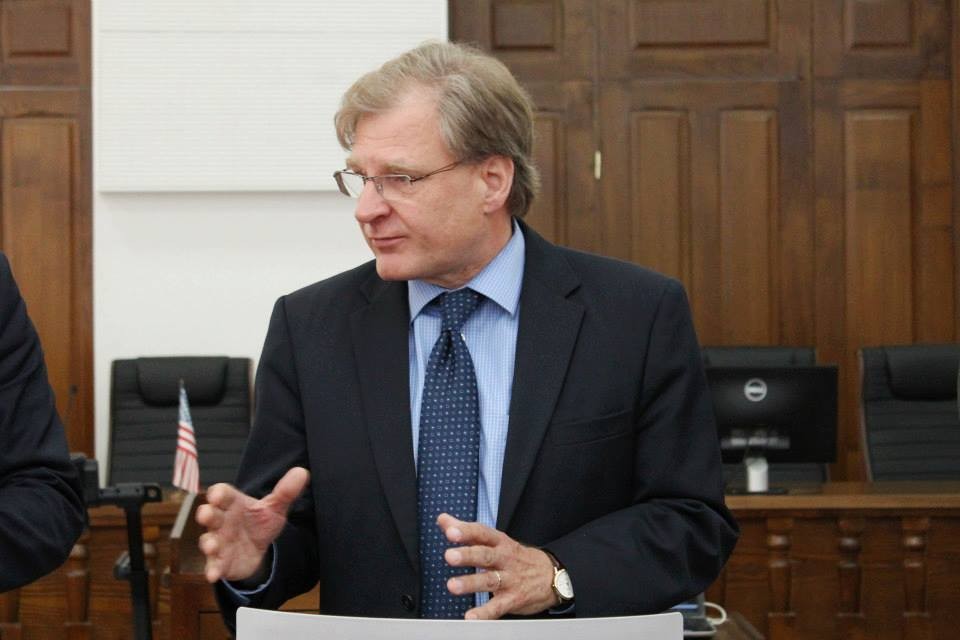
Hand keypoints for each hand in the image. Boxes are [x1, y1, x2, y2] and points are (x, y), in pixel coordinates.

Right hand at [195, 467, 309, 582]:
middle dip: (207, 514)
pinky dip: (212, 570)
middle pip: (211, 515)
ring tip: (211, 546)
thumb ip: (285, 492)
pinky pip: (213, 566)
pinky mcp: (220, 562)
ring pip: (209, 540)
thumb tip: (302, 472)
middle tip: (205, 514)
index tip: (218, 494)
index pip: (223, 494)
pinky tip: (214, 575)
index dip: (219, 493)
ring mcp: (219, 542)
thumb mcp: (274, 507)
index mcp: (234, 504)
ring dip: (208, 543)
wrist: (258, 549)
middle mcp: (222, 521)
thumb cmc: (259, 522)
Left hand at [437, 513, 558, 618]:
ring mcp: (510, 579)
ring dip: (471, 583)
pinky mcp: (513, 599)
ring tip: (452, 586)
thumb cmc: (515, 557)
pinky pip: (498, 607)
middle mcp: (504, 558)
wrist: (551, 575)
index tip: (450, 531)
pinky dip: (485, 613)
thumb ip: (467, 531)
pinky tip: (471, 617)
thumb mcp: (495, 540)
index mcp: (499, 542)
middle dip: (467, 555)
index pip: (482, 533)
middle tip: (449, 556)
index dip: (466, 531)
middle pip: (485, 555)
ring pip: (489, 580)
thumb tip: (443, 519)